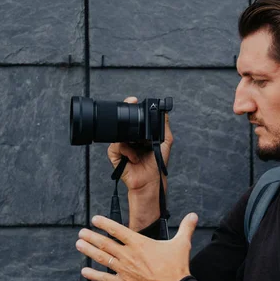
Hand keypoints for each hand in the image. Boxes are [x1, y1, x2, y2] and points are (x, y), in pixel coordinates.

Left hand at [76, 213, 198, 280]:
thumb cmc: (177, 268)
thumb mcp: (182, 243)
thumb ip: (186, 228)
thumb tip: (194, 215)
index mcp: (140, 243)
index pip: (118, 230)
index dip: (104, 224)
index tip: (94, 219)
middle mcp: (128, 255)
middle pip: (105, 244)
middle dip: (91, 237)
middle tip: (81, 232)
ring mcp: (124, 270)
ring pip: (102, 258)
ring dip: (89, 251)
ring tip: (79, 244)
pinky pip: (105, 279)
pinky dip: (94, 275)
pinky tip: (84, 271)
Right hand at [107, 96, 173, 229]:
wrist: (150, 179)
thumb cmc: (157, 163)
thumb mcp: (165, 142)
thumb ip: (164, 126)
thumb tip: (164, 111)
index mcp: (138, 134)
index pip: (132, 119)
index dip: (130, 108)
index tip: (133, 100)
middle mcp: (128, 139)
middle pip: (122, 124)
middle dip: (125, 117)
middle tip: (130, 110)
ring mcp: (120, 146)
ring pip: (118, 134)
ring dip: (131, 140)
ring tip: (140, 148)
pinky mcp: (114, 155)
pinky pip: (116, 146)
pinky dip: (127, 151)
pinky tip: (134, 158)